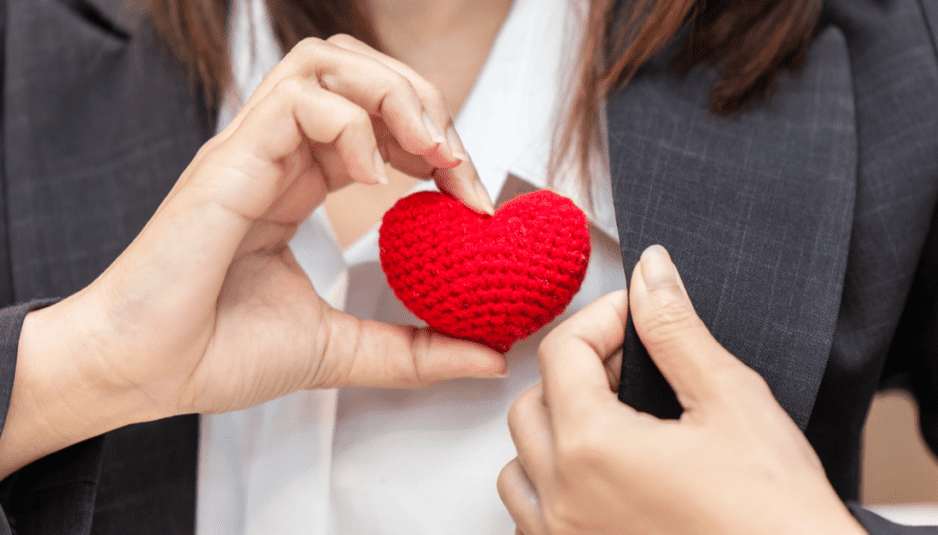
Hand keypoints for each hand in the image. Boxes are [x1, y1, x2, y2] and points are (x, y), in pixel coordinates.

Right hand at [1, 35, 503, 477]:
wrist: (140, 376)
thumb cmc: (215, 354)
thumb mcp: (341, 350)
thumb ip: (414, 350)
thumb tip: (490, 359)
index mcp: (295, 181)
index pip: (376, 121)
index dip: (436, 143)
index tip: (473, 199)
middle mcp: (274, 154)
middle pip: (358, 71)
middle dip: (425, 104)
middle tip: (458, 165)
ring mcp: (250, 150)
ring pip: (326, 61)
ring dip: (395, 95)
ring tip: (429, 153)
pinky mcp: (228, 162)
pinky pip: (297, 100)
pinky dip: (350, 124)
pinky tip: (371, 177)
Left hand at [498, 245, 866, 534]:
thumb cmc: (773, 511)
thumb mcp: (729, 399)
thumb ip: (675, 330)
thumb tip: (651, 274)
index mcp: (592, 449)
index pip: (561, 352)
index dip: (602, 318)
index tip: (637, 316)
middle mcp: (564, 499)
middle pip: (532, 402)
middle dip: (578, 371)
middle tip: (635, 365)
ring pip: (521, 463)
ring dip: (556, 430)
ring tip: (617, 422)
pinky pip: (532, 515)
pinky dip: (552, 485)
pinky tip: (604, 475)